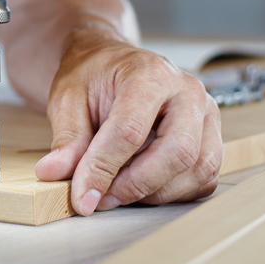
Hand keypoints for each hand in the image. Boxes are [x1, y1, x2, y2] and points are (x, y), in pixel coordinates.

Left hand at [34, 27, 222, 214]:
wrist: (111, 65)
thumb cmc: (94, 78)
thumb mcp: (68, 100)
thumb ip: (67, 139)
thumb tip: (54, 174)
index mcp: (149, 73)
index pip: (131, 130)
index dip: (103, 169)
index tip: (82, 195)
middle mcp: (187, 91)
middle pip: (177, 152)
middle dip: (136, 185)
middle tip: (102, 198)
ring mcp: (206, 114)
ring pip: (197, 169)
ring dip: (155, 192)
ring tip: (118, 189)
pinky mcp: (211, 137)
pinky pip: (203, 178)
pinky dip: (173, 193)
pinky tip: (141, 185)